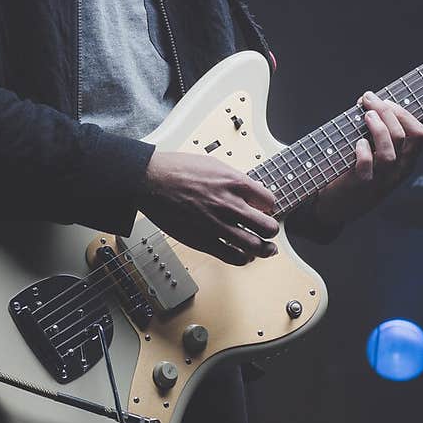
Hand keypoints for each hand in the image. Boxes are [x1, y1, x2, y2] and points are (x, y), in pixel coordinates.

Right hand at [138, 151, 279, 264]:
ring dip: (264, 249)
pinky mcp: (203, 241)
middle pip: (268, 227)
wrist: (150, 180)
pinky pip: (233, 257)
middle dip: (271, 230)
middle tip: (269, 230)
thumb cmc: (177, 169)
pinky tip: (243, 255)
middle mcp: (229, 205)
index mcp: (234, 183)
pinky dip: (243, 259)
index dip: (269, 206)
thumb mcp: (214, 164)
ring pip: (255, 246)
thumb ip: (234, 179)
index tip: (265, 209)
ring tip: (266, 249)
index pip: (269, 201)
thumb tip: (248, 190)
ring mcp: (217, 225)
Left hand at [311, 90, 422, 229]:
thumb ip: (377, 132)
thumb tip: (369, 100)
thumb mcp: (376, 156)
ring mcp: (380, 180)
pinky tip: (357, 142)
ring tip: (365, 114)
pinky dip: (363, 151)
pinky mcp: (361, 186)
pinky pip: (367, 166)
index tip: (385, 99)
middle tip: (369, 100)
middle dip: (388, 111)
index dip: (404, 112)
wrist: (335, 208)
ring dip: (378, 128)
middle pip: (406, 137)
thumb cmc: (355, 174)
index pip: (419, 134)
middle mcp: (397, 172)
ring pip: (389, 152)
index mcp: (405, 161)